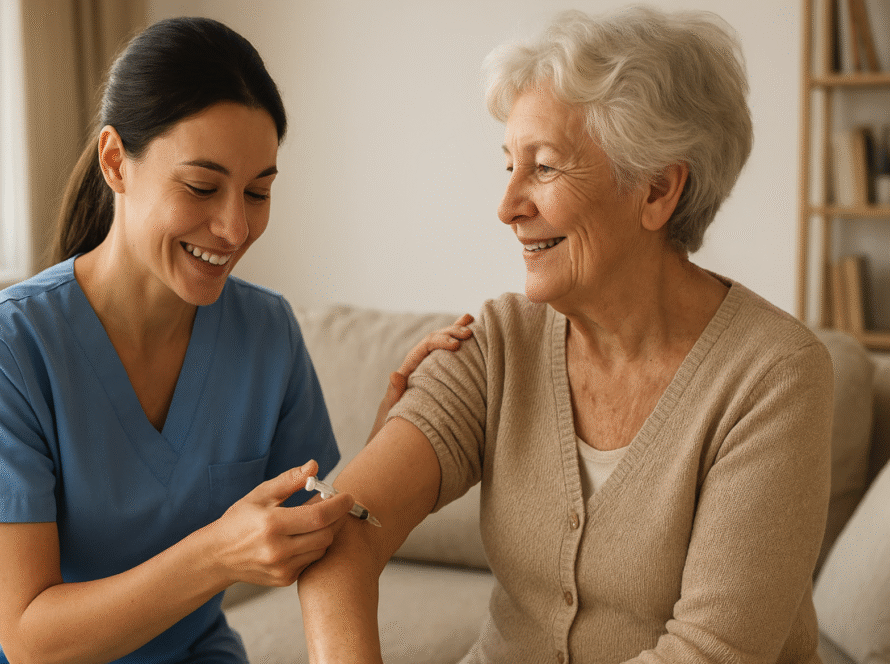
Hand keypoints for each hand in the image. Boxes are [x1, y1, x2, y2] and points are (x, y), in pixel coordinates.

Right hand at [209, 460, 352, 587]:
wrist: (217, 556)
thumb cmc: (239, 520)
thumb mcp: (260, 495)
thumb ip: (289, 480)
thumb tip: (314, 466)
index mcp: (271, 524)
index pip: (318, 516)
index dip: (338, 505)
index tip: (348, 496)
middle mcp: (277, 550)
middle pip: (325, 535)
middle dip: (336, 518)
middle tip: (335, 505)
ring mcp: (282, 568)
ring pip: (321, 549)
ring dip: (326, 532)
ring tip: (318, 519)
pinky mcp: (284, 580)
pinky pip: (312, 561)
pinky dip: (314, 547)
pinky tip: (305, 537)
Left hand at [367, 313, 473, 442]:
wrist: (396, 431)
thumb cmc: (395, 420)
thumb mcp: (394, 407)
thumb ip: (394, 392)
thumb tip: (394, 374)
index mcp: (410, 367)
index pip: (426, 346)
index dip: (441, 341)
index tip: (457, 346)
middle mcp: (418, 362)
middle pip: (435, 339)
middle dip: (451, 332)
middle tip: (469, 333)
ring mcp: (428, 366)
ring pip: (442, 342)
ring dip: (455, 330)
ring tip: (471, 320)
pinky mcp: (438, 372)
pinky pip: (448, 354)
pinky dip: (458, 341)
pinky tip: (471, 332)